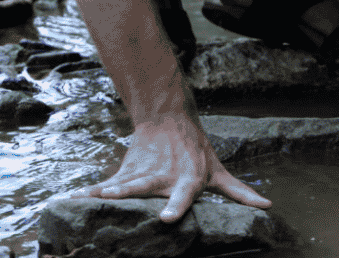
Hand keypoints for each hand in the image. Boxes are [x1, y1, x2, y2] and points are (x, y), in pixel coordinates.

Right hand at [70, 115, 270, 221]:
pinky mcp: (126, 171)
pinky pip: (105, 184)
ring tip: (98, 197)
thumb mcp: (219, 170)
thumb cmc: (197, 151)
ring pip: (125, 184)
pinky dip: (89, 192)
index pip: (185, 195)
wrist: (168, 119)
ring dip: (112, 191)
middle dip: (136, 197)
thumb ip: (240, 192)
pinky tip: (71, 199)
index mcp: (188, 179)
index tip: (167, 218)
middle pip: (150, 189)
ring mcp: (143, 173)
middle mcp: (164, 177)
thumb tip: (268, 206)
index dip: (177, 206)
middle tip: (123, 205)